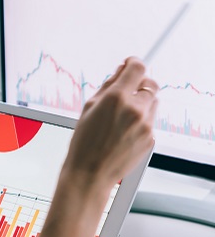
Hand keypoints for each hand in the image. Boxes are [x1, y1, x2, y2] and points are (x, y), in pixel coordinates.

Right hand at [62, 56, 157, 190]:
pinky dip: (140, 121)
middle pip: (150, 84)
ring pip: (153, 103)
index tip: (130, 64)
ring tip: (122, 117)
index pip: (137, 68)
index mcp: (116, 99)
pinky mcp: (151, 139)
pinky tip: (123, 132)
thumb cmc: (83, 144)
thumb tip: (120, 72)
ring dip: (141, 103)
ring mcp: (145, 125)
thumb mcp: (88, 109)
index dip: (133, 63)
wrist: (90, 174)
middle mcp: (135, 110)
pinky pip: (150, 121)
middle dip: (139, 85)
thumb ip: (107, 86)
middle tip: (126, 92)